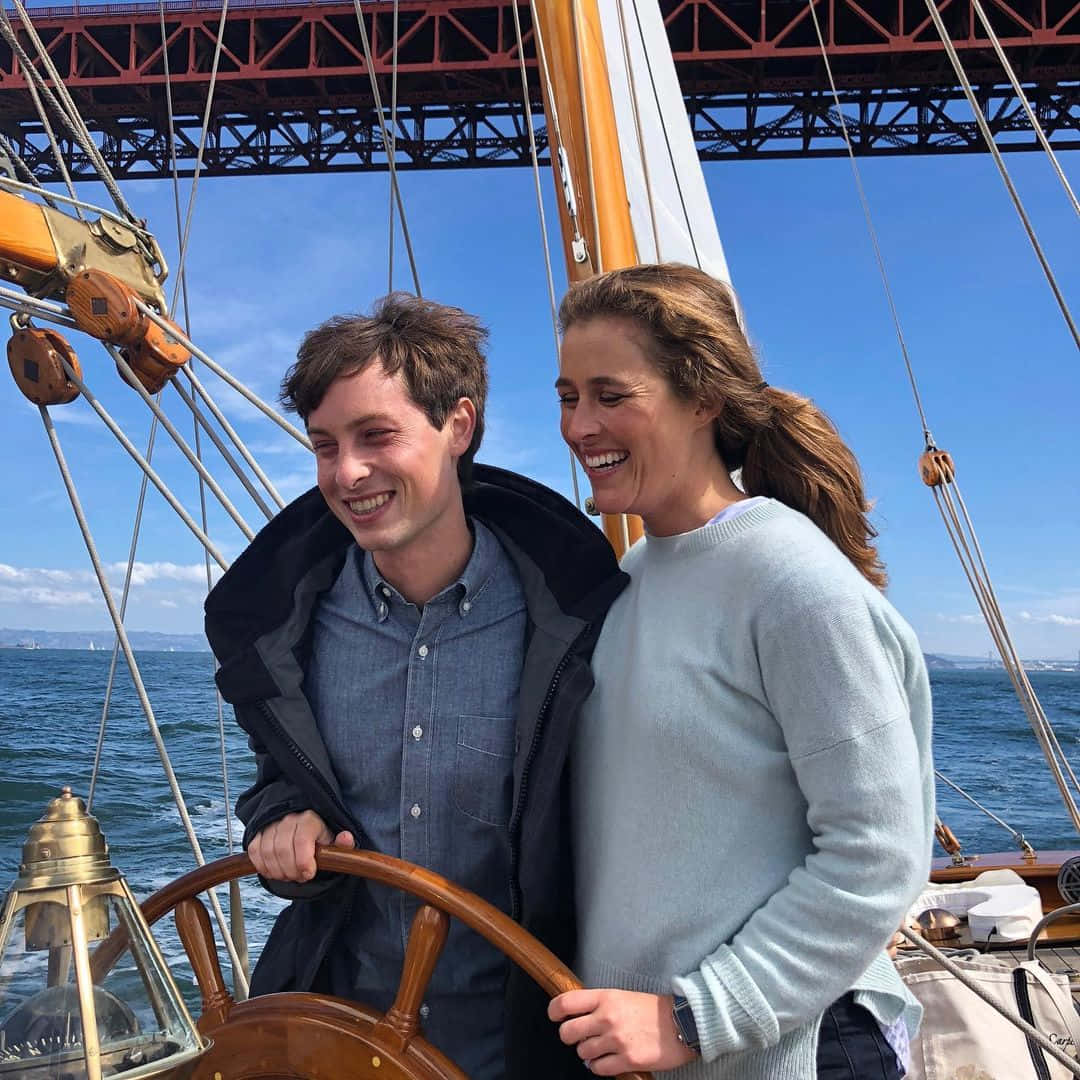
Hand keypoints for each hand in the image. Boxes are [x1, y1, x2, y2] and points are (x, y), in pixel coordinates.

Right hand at [248, 810, 353, 882]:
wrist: (304, 832)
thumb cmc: (321, 840)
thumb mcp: (335, 843)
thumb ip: (343, 843)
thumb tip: (346, 837)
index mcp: (310, 819)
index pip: (301, 840)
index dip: (303, 862)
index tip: (309, 874)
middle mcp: (289, 819)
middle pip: (282, 850)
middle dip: (290, 871)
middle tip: (299, 877)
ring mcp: (272, 825)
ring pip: (267, 852)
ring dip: (277, 871)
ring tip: (288, 875)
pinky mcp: (259, 832)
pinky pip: (255, 851)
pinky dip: (263, 867)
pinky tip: (275, 871)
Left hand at [548, 989, 697, 1074]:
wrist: (681, 1023)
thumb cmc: (651, 1009)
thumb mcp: (621, 996)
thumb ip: (598, 1004)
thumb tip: (575, 1017)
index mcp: (605, 997)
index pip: (566, 1003)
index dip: (554, 1011)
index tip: (555, 1016)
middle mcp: (607, 1017)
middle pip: (567, 1032)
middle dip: (569, 1037)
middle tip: (579, 1036)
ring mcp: (616, 1040)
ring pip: (582, 1053)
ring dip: (588, 1053)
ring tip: (601, 1047)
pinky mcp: (627, 1060)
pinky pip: (598, 1069)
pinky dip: (599, 1066)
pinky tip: (609, 1059)